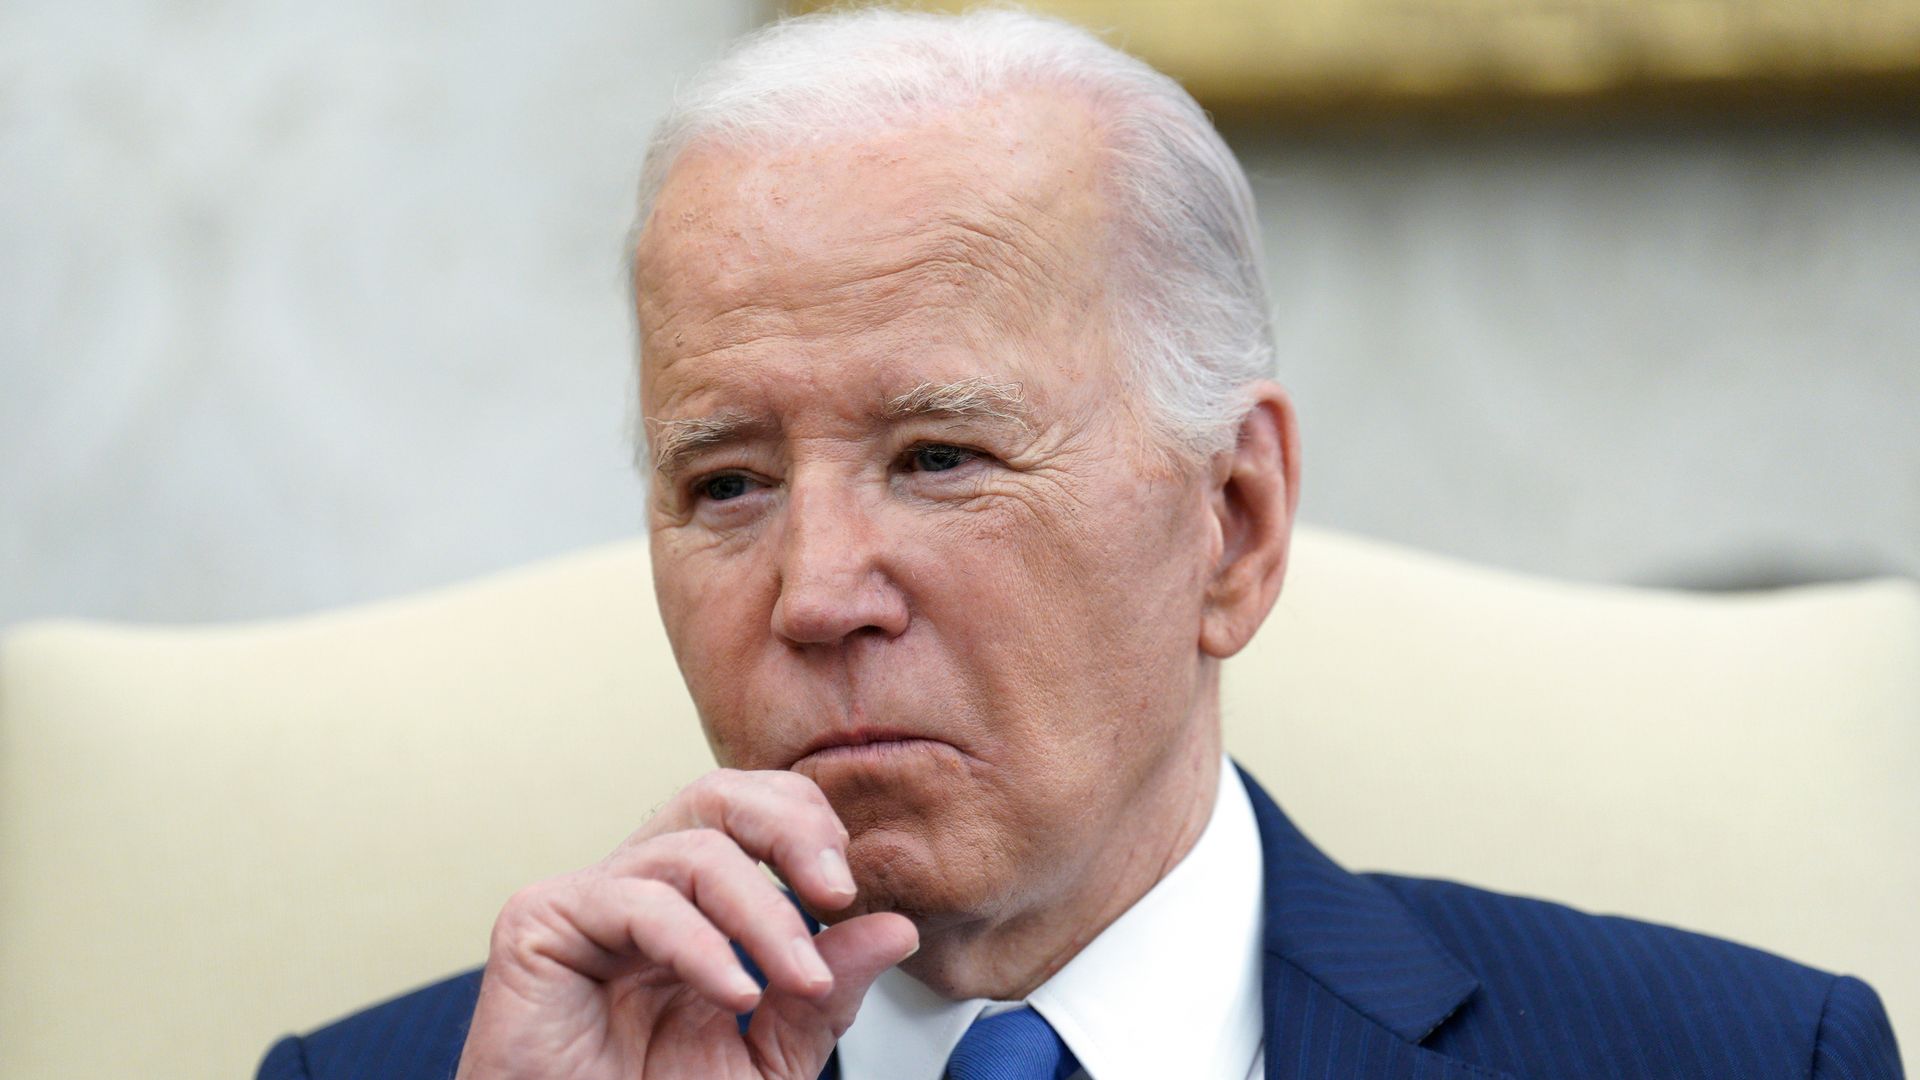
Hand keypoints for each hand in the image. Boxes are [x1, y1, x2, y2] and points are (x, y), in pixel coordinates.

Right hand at [454, 768, 917, 1078]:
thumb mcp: (769, 1059)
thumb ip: (826, 994)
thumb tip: (896, 929)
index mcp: (692, 911)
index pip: (753, 815)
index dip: (808, 830)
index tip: (851, 896)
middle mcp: (641, 893)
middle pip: (718, 795)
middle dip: (792, 830)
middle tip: (837, 893)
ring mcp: (588, 903)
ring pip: (691, 847)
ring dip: (765, 914)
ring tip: (801, 980)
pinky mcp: (539, 924)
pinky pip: (634, 899)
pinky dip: (700, 944)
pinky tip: (734, 993)